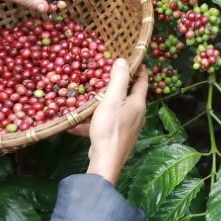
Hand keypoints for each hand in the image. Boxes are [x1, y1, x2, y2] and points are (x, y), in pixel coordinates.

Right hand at [73, 59, 147, 185]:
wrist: (106, 160)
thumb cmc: (110, 128)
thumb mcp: (112, 100)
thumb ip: (118, 79)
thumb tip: (124, 61)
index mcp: (137, 103)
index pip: (142, 81)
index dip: (139, 69)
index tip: (134, 60)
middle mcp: (136, 115)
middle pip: (130, 95)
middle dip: (120, 84)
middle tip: (108, 74)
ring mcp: (127, 127)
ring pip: (117, 110)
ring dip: (105, 103)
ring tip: (92, 96)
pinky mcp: (117, 137)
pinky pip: (106, 124)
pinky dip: (94, 122)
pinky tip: (78, 123)